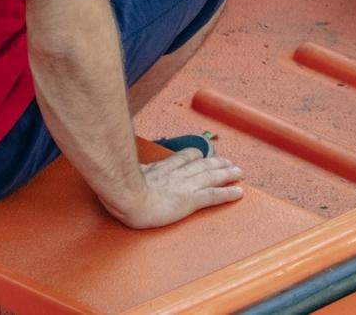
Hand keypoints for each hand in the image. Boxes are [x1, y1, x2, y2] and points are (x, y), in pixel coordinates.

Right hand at [112, 149, 243, 228]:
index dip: (195, 156)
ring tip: (238, 171)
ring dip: (227, 173)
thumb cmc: (121, 189)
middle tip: (228, 161)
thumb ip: (127, 175)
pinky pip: (213, 196)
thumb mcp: (123, 176)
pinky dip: (228, 193)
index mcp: (161, 169)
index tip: (202, 154)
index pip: (182, 159)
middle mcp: (176, 174)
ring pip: (212, 176)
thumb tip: (116, 175)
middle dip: (217, 162)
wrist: (127, 196)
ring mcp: (185, 186)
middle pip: (202, 165)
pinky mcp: (190, 200)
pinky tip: (238, 192)